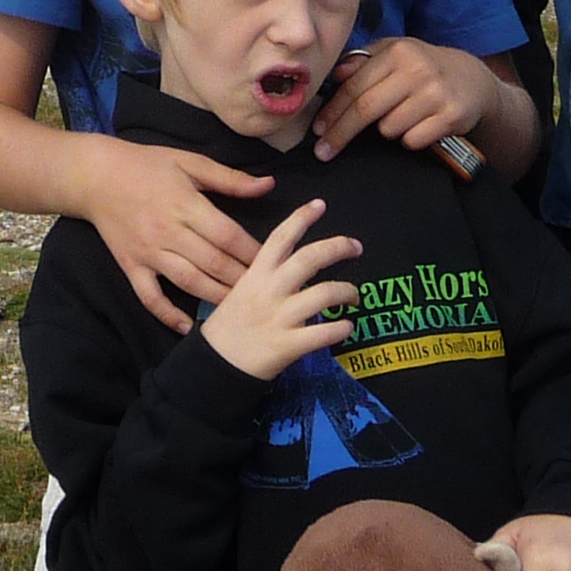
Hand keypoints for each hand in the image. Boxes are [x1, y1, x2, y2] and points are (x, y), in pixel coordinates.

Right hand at [78, 136, 277, 332]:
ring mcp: (149, 252)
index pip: (227, 235)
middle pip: (213, 262)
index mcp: (186, 205)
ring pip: (188, 282)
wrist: (96, 175)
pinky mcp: (132, 266)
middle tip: (269, 294)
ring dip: (216, 298)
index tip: (277, 264)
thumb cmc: (147, 164)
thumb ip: (229, 178)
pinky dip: (167, 314)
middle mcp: (169, 232)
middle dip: (242, 280)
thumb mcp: (190, 161)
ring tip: (241, 311)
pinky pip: (149, 296)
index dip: (253, 252)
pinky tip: (187, 328)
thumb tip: (268, 185)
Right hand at [199, 198, 359, 379]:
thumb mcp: (239, 291)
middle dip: (338, 247)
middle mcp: (269, 291)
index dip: (301, 218)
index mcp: (255, 275)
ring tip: (354, 296)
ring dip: (346, 291)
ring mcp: (280, 317)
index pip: (280, 238)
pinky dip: (342, 328)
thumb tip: (295, 266)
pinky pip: (323, 333)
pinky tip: (347, 327)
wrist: (214, 366)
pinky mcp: (288, 345)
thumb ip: (264, 277)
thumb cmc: (228, 327)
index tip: (320, 205)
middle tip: (356, 247)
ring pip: (323, 294)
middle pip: (309, 258)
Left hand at [311, 38, 495, 160]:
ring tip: (403, 118)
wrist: (472, 80)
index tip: (318, 130)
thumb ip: (363, 61)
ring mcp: (436, 94)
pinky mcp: (451, 116)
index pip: (355, 86)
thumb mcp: (394, 54)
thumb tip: (336, 74)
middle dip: (340, 134)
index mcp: (398, 52)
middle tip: (323, 152)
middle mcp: (417, 70)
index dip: (333, 112)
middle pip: (366, 110)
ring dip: (388, 130)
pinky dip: (411, 139)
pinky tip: (420, 126)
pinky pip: (412, 141)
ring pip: (389, 129)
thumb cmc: (422, 68)